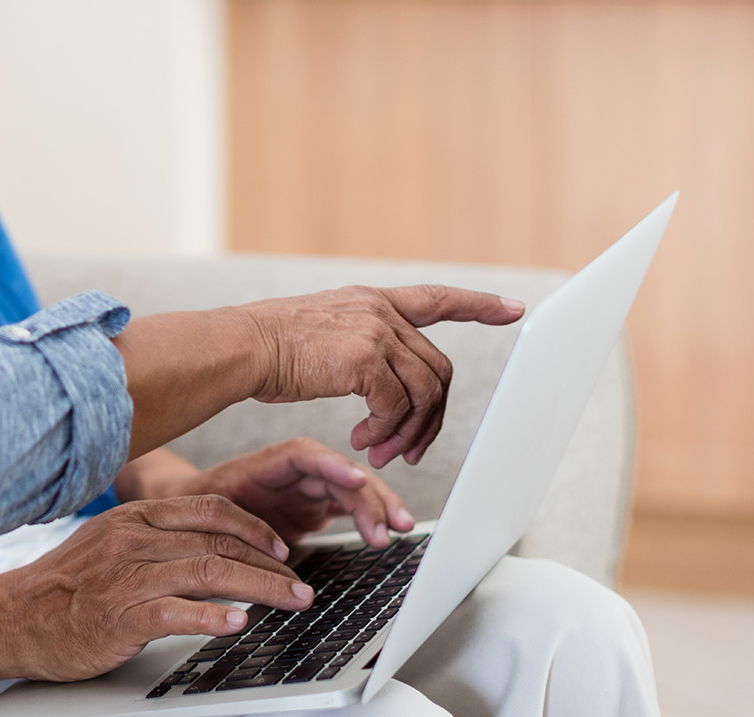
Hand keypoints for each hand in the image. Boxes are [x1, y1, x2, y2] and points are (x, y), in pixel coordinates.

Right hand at [0, 497, 314, 682]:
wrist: (9, 617)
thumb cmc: (61, 587)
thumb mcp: (108, 544)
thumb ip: (155, 539)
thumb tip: (211, 549)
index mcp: (134, 517)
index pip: (210, 509)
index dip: (254, 527)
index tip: (282, 548)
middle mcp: (132, 540)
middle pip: (218, 542)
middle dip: (270, 564)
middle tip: (301, 585)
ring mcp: (125, 577)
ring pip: (208, 572)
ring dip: (259, 588)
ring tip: (291, 602)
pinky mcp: (118, 616)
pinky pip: (175, 612)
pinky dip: (212, 617)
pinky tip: (238, 623)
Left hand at [172, 438, 411, 547]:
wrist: (188, 521)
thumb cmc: (195, 513)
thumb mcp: (208, 516)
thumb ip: (235, 529)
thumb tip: (267, 554)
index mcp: (263, 466)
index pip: (304, 456)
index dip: (333, 465)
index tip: (357, 480)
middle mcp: (290, 474)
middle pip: (337, 474)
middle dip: (368, 495)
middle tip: (389, 526)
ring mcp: (305, 491)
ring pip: (350, 490)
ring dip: (378, 506)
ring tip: (401, 528)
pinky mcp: (313, 509)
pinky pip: (349, 507)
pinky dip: (370, 517)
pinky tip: (389, 530)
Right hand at [239, 284, 522, 467]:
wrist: (240, 348)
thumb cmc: (267, 351)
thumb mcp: (320, 335)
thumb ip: (358, 348)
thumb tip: (381, 389)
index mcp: (371, 301)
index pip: (436, 297)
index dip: (478, 304)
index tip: (513, 309)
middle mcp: (379, 310)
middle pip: (437, 369)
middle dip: (431, 417)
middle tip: (408, 451)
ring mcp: (376, 331)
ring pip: (424, 392)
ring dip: (408, 433)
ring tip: (380, 454)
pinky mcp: (366, 357)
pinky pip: (397, 406)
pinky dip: (387, 431)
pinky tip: (363, 442)